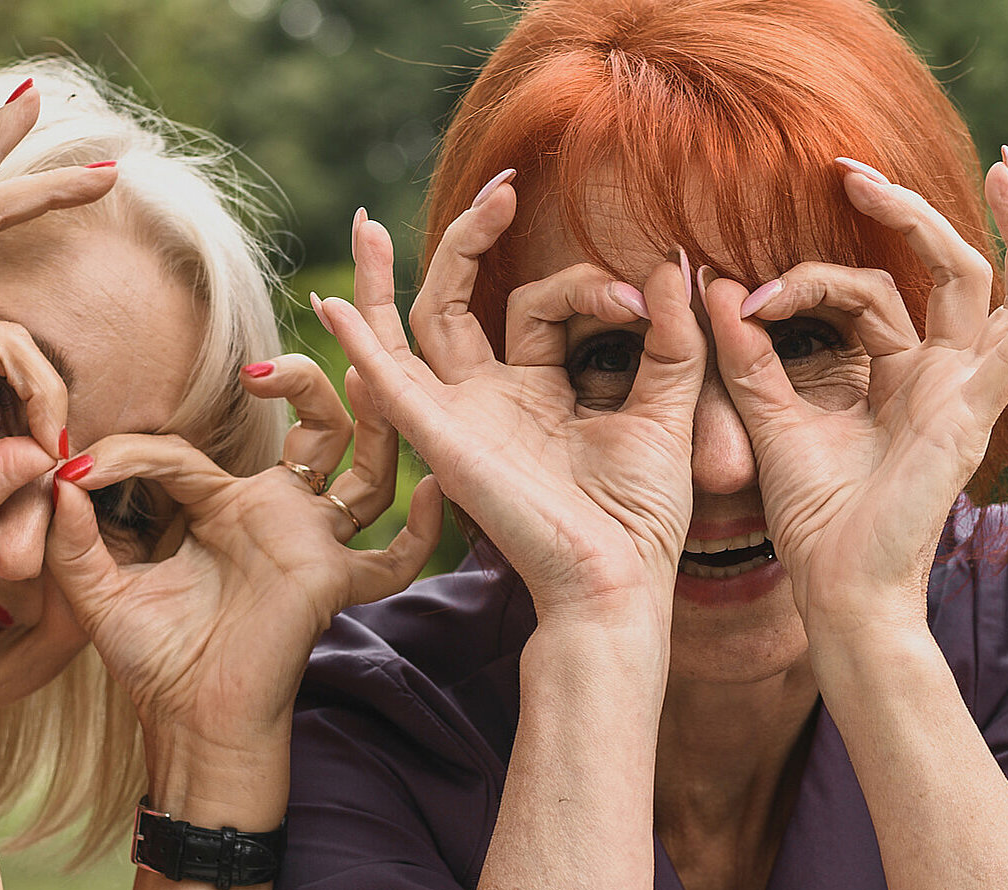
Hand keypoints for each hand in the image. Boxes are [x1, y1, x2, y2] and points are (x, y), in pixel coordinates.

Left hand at [45, 358, 439, 779]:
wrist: (190, 721)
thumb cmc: (154, 662)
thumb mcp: (98, 594)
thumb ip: (74, 540)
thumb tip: (58, 480)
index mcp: (222, 509)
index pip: (183, 455)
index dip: (128, 455)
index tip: (72, 469)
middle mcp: (275, 515)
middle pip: (313, 429)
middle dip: (301, 382)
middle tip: (262, 364)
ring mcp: (310, 543)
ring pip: (365, 472)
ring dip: (376, 427)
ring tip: (371, 374)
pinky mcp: (331, 580)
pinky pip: (392, 563)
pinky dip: (421, 535)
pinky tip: (433, 494)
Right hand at [313, 179, 701, 622]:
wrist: (614, 583)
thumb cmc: (638, 517)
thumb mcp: (668, 411)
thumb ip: (673, 341)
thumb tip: (675, 266)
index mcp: (536, 390)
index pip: (538, 302)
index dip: (590, 285)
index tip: (644, 297)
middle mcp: (488, 399)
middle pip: (456, 301)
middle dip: (470, 238)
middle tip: (504, 187)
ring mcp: (459, 417)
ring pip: (408, 331)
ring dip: (382, 278)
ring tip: (366, 223)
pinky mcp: (442, 441)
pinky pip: (390, 385)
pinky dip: (360, 346)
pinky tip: (332, 307)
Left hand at [699, 154, 1007, 629]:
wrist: (837, 588)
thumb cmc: (814, 519)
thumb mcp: (770, 418)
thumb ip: (747, 354)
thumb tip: (715, 285)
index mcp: (897, 372)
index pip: (867, 290)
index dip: (806, 279)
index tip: (746, 297)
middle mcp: (938, 375)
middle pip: (949, 270)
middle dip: (913, 211)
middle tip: (858, 169)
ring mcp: (961, 393)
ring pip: (989, 290)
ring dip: (1004, 230)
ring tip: (1005, 171)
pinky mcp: (968, 419)